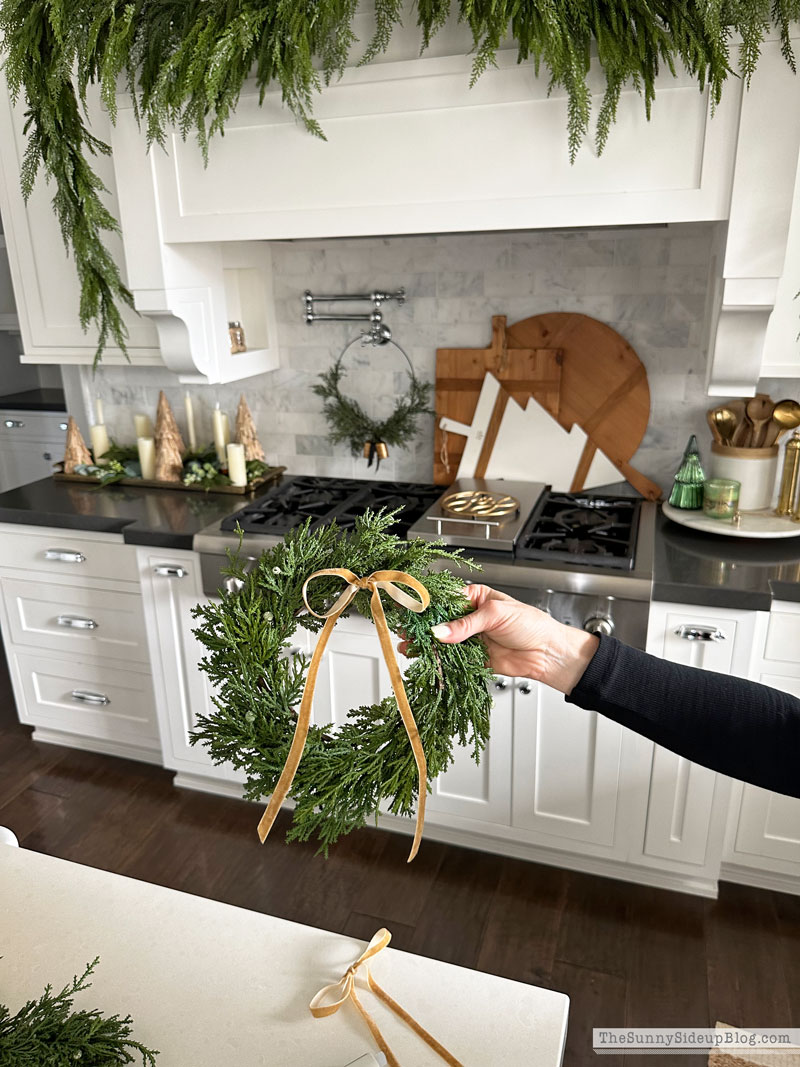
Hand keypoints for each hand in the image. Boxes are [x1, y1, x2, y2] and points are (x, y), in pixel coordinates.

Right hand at [425, 584, 599, 694]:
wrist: (548, 653)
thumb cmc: (530, 624)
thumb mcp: (496, 615)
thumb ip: (466, 625)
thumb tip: (440, 632)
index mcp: (475, 598)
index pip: (445, 599)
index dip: (427, 604)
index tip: (410, 609)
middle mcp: (470, 617)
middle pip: (439, 621)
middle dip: (421, 626)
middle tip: (404, 629)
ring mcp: (470, 638)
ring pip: (442, 641)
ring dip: (426, 644)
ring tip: (408, 645)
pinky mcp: (473, 657)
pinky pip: (452, 658)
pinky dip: (438, 660)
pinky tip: (425, 659)